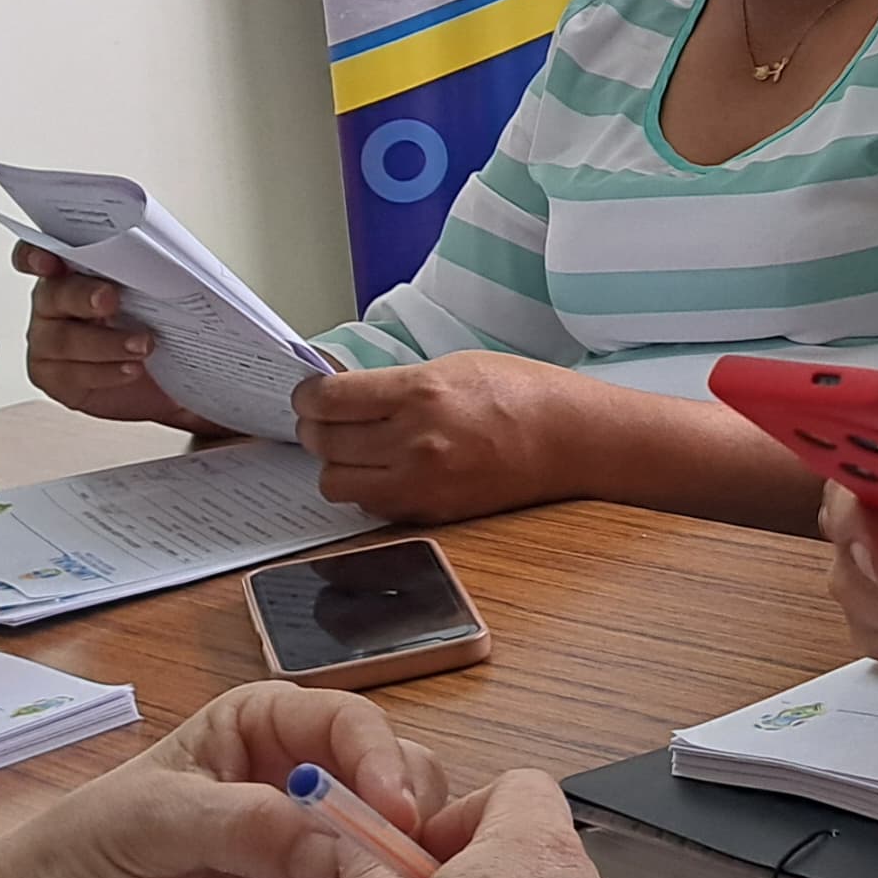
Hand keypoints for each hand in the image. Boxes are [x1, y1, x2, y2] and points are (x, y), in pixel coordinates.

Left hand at [0, 683, 457, 877]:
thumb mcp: (149, 823)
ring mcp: (312, 858)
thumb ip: (240, 825)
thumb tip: (329, 844)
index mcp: (263, 733)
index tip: (394, 809)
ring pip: (396, 850)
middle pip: (393, 782)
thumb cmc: (80, 860)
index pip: (348, 726)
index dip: (381, 759)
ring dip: (407, 875)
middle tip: (405, 869)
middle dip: (411, 816)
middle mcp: (302, 787)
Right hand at [18, 243, 228, 432]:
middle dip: (83, 295)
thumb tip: (171, 263)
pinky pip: (71, 374)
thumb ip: (149, 275)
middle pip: (52, 294)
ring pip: (63, 339)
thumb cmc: (155, 329)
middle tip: (110, 299)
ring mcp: (47, 341)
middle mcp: (54, 304)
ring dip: (105, 342)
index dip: (35, 256)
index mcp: (72, 273)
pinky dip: (105, 372)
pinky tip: (130, 369)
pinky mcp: (53, 376)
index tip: (51, 260)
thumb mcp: (158, 297)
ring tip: (142, 345)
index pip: (38, 256)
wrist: (164, 381)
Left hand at [293, 352, 574, 521]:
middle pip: (322, 442)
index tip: (308, 396)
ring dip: (336, 465)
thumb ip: (397, 384)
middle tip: (323, 420)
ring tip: (354, 450)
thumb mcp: (454, 366)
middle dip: (315, 429)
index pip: (327, 399)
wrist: (571, 440)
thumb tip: (345, 395)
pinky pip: (370, 506)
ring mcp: (421, 482)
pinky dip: (368, 490)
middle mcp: (414, 440)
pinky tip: (386, 472)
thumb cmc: (522, 394)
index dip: (307, 397)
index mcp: (419, 393)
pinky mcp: (431, 512)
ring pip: (335, 483)